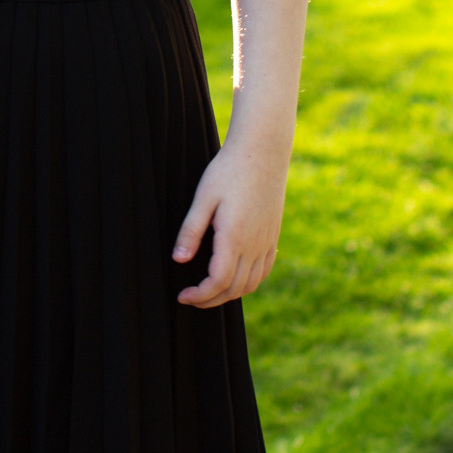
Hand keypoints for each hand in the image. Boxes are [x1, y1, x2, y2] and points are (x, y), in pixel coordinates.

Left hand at [172, 138, 288, 308]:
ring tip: (209, 291)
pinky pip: (263, 270)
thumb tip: (179, 259)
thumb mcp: (204, 197)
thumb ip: (191, 231)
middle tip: (191, 297)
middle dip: (211, 300)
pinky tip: (234, 278)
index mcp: (235, 237)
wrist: (263, 152)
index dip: (200, 295)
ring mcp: (267, 241)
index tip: (183, 295)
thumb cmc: (228, 171)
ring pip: (251, 283)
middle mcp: (254, 244)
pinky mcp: (273, 236)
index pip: (218, 282)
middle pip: (234, 289)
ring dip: (229, 294)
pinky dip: (248, 283)